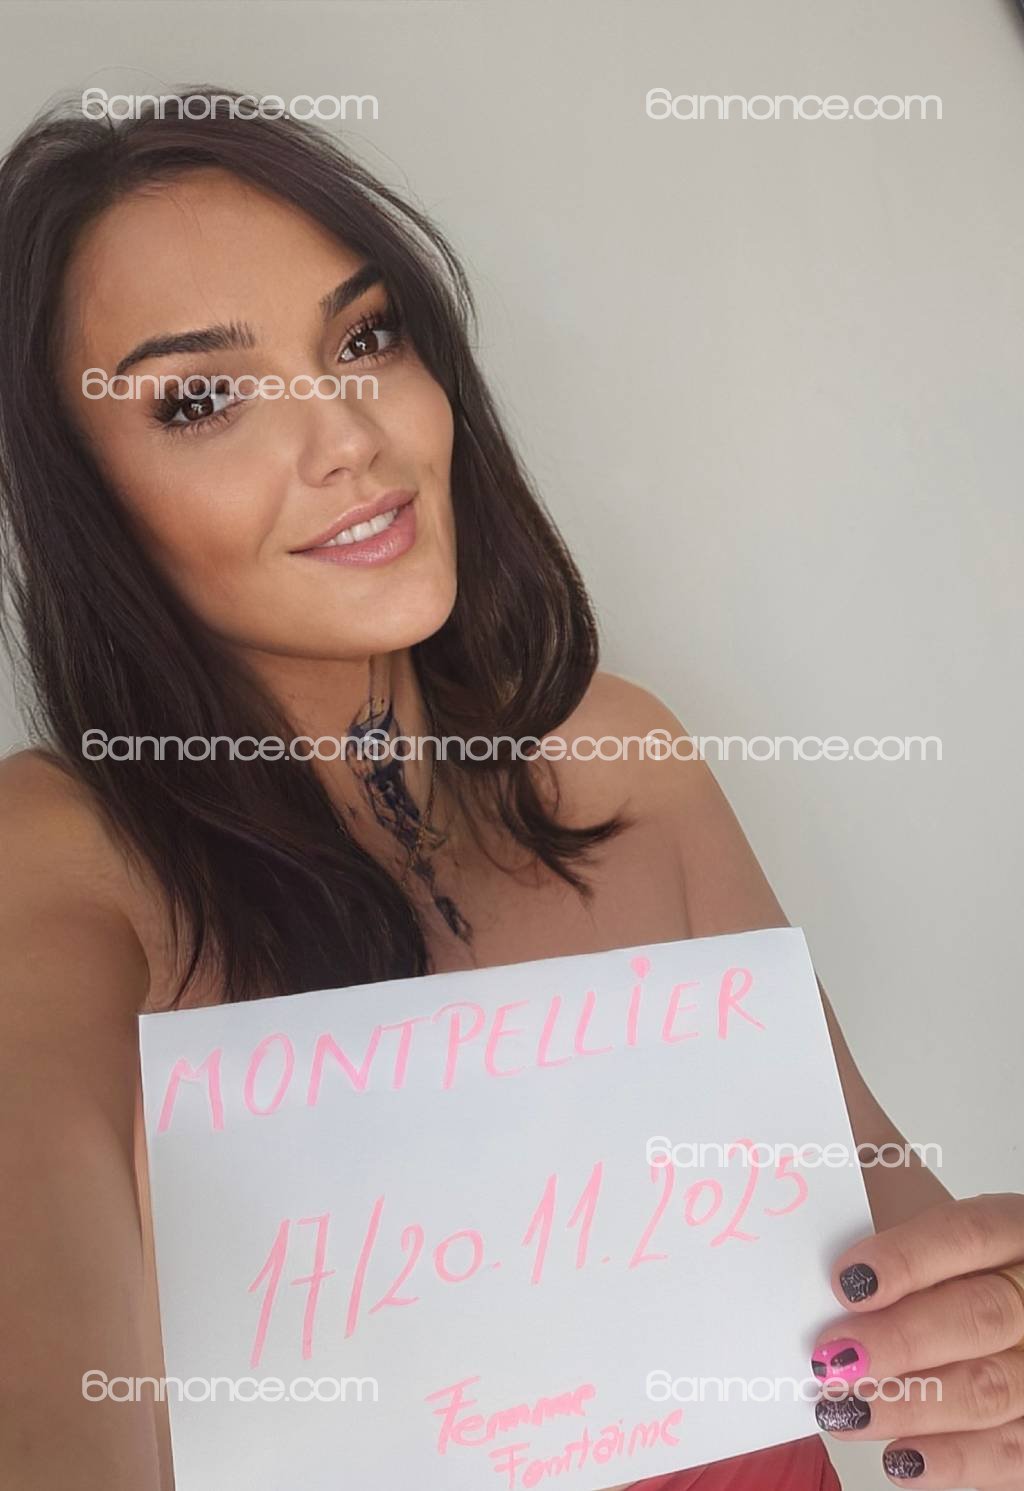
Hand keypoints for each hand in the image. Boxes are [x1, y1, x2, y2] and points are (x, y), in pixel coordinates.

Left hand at [810, 1194, 1023, 1488]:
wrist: (995, 1303)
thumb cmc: (946, 1260)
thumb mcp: (920, 1207)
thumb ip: (879, 1205)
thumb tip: (814, 1186)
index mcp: (1014, 1230)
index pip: (967, 1234)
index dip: (908, 1258)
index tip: (846, 1282)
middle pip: (981, 1316)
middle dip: (901, 1342)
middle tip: (833, 1358)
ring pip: (993, 1390)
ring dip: (912, 1406)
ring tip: (843, 1410)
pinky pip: (1012, 1452)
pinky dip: (955, 1461)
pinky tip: (900, 1458)